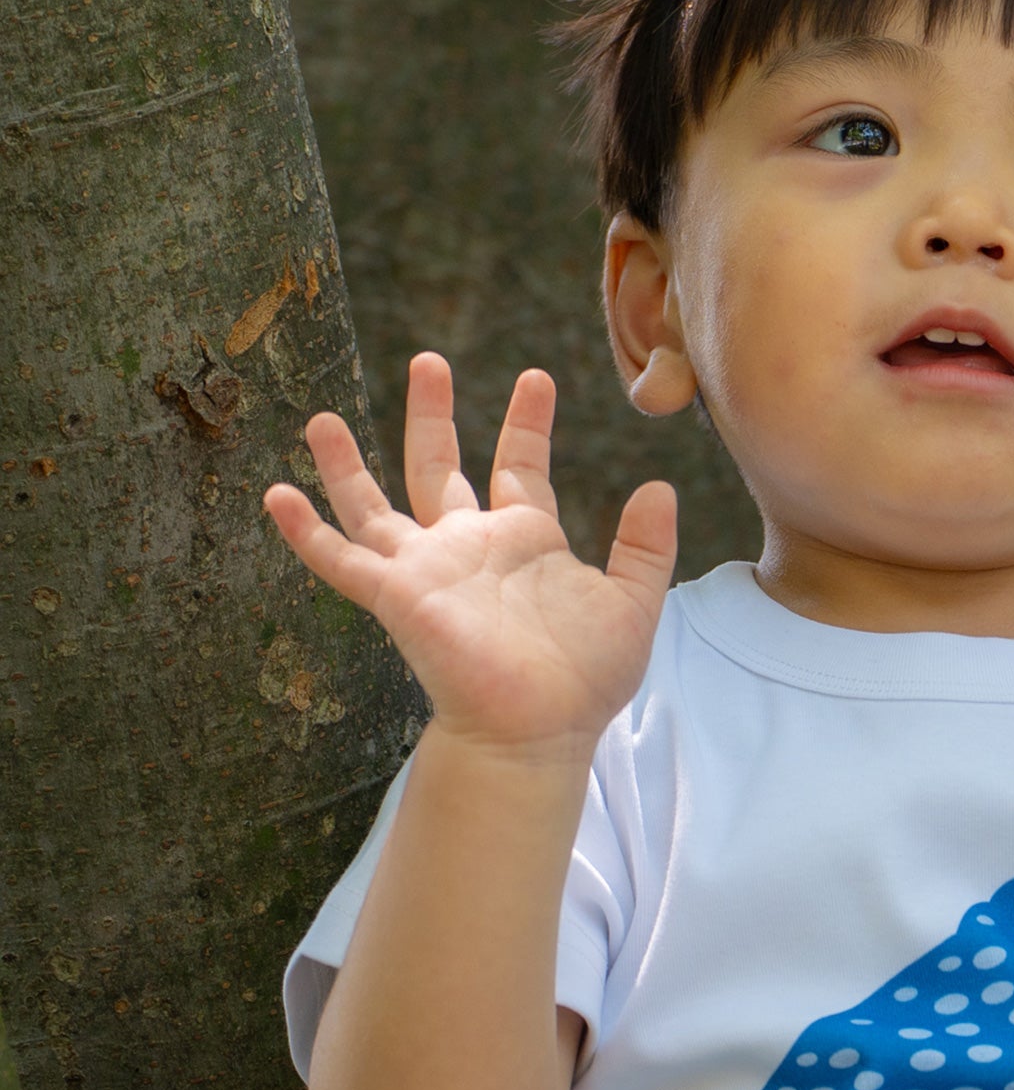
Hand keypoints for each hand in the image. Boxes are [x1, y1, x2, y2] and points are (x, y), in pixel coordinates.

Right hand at [263, 353, 677, 755]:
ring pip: (373, 505)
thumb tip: (660, 485)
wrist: (541, 729)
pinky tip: (276, 495)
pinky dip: (306, 531)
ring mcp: (426, 570)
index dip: (526, 423)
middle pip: (438, 467)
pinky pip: (340, 560)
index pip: (520, 467)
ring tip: (321, 417)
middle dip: (432, 414)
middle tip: (428, 359)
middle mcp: (467, 548)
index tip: (535, 377)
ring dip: (347, 463)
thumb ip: (645, 546)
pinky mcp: (395, 596)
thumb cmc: (585, 680)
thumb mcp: (631, 602)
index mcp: (524, 541)